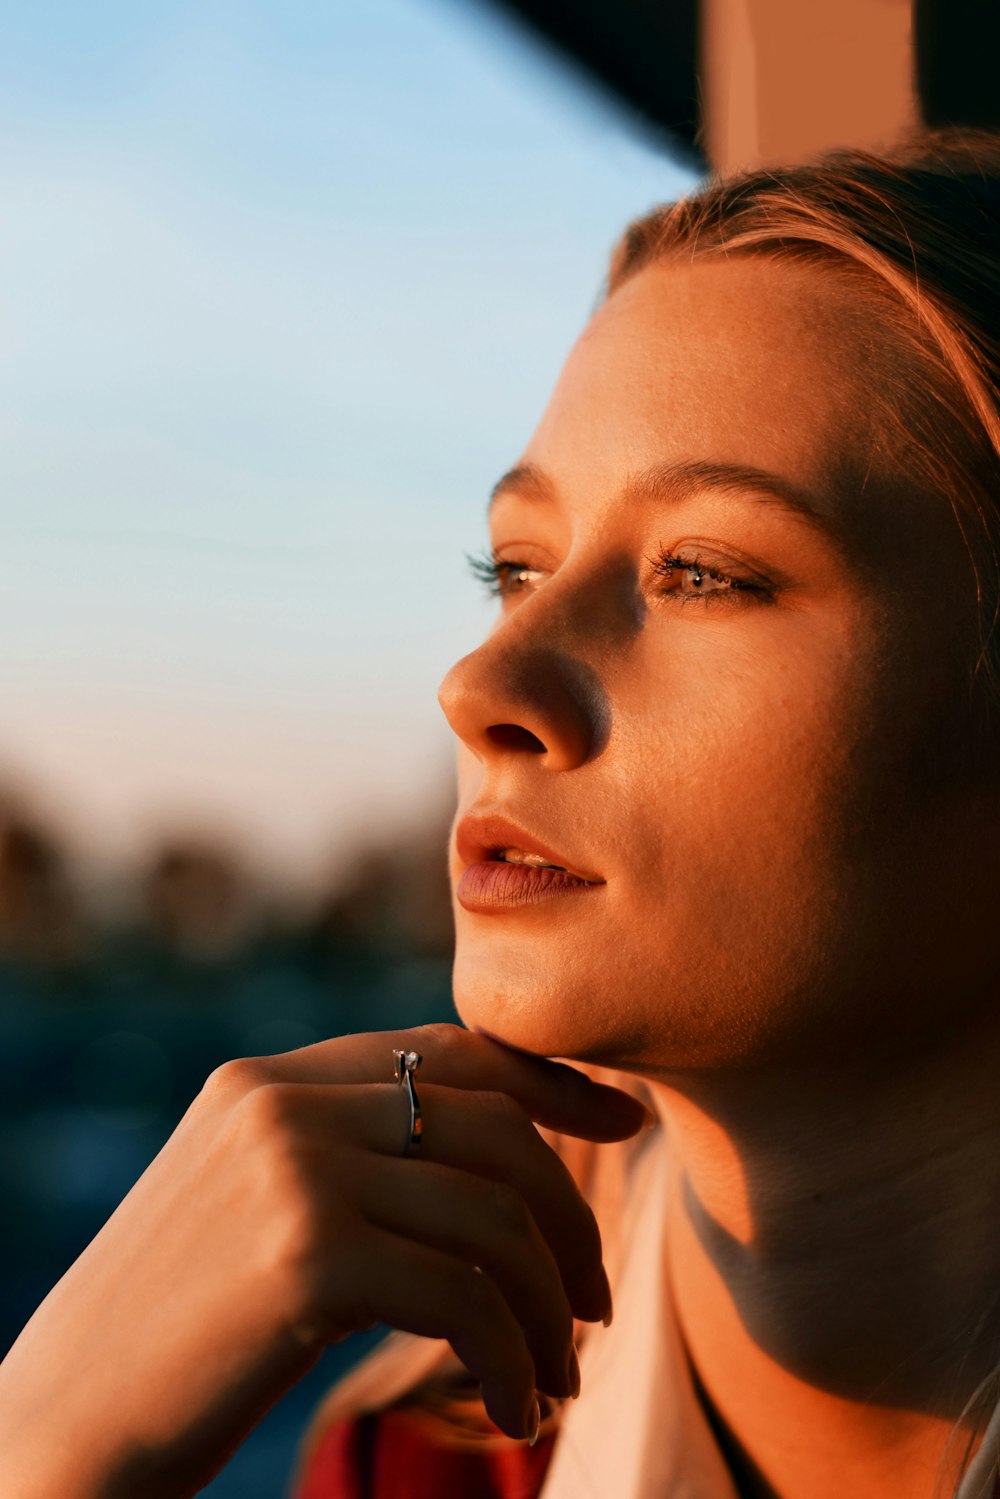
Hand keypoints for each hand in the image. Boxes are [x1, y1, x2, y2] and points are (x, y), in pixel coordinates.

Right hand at [0, 1023, 647, 1498]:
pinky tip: (517, 1409)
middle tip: (590, 1300)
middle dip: (566, 1212)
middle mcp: (281, 1103)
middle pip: (491, 1124)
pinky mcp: (304, 1255)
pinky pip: (466, 1294)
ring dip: (548, 1305)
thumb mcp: (254, 1211)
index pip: (446, 1050)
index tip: (621, 1122)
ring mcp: (290, 1170)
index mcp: (268, 1081)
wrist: (60, 1428)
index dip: (550, 1082)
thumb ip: (348, 1156)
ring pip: (492, 1211)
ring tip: (557, 1372)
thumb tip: (490, 1163)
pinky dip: (513, 1358)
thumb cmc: (171, 1337)